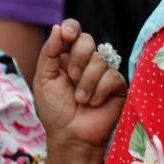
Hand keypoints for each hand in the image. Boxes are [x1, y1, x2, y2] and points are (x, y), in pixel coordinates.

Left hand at [34, 19, 126, 148]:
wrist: (71, 136)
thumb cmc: (55, 109)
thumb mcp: (44, 78)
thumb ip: (50, 52)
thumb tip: (58, 27)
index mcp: (66, 56)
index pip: (73, 30)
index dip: (71, 28)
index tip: (67, 35)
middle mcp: (86, 61)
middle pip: (87, 40)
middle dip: (77, 58)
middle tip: (71, 77)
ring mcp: (103, 73)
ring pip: (99, 60)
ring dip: (86, 82)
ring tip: (81, 99)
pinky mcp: (118, 87)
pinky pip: (112, 76)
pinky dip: (99, 90)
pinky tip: (94, 103)